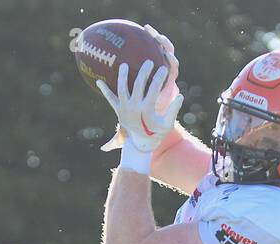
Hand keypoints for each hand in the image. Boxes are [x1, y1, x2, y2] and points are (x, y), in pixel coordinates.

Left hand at [102, 25, 178, 150]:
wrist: (141, 144)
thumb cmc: (157, 133)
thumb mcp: (168, 124)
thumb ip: (174, 110)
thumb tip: (180, 96)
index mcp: (147, 109)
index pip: (154, 89)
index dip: (159, 77)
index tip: (163, 68)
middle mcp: (134, 107)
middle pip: (138, 84)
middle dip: (144, 72)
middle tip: (149, 62)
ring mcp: (124, 108)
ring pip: (122, 88)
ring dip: (122, 75)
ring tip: (124, 64)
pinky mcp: (118, 110)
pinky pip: (110, 98)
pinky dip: (104, 90)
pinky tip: (98, 81)